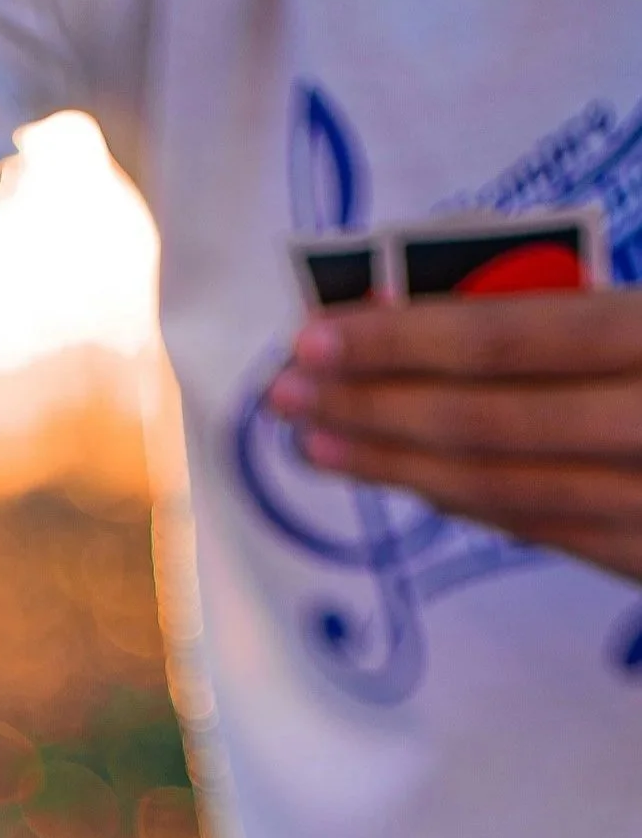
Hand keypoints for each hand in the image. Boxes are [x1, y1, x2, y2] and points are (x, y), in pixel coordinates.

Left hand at [268, 289, 641, 580]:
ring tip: (314, 439)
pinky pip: (534, 525)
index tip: (310, 339)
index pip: (509, 339)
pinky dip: (455, 496)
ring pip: (496, 486)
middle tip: (286, 395)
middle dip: (370, 407)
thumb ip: (552, 312)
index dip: (399, 342)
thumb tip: (401, 313)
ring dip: (390, 464)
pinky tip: (395, 474)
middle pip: (482, 421)